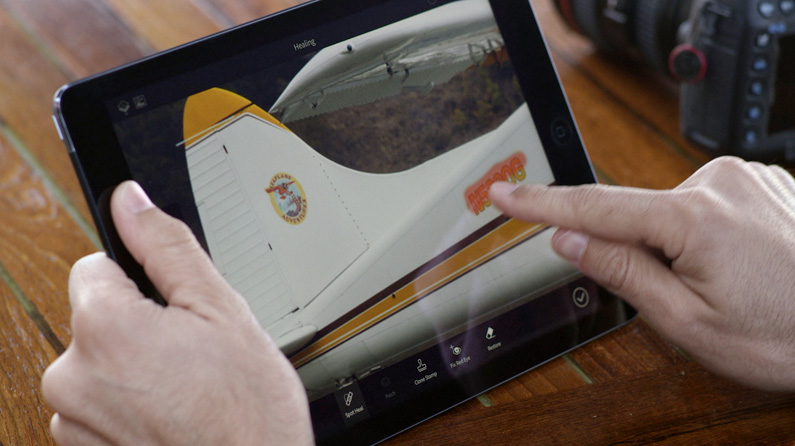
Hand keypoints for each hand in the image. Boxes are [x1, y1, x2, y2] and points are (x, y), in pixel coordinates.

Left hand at [42, 181, 312, 444]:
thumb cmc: (247, 409)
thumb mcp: (221, 309)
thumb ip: (166, 246)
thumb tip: (130, 202)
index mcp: (104, 327)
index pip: (95, 265)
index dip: (142, 280)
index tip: (172, 305)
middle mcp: (73, 374)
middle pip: (96, 316)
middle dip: (139, 324)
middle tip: (192, 350)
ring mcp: (74, 417)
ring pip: (99, 359)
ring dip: (133, 366)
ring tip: (186, 385)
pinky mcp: (82, 445)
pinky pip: (97, 401)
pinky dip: (128, 402)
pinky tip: (172, 409)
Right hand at [490, 157, 794, 391]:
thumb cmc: (785, 335)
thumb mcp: (689, 322)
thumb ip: (622, 272)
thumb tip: (570, 240)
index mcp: (694, 218)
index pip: (593, 208)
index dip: (540, 204)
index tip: (502, 193)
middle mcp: (719, 182)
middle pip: (638, 215)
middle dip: (642, 254)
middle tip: (686, 298)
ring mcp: (745, 177)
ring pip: (672, 212)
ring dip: (677, 246)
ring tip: (725, 286)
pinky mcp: (761, 181)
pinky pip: (704, 205)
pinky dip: (703, 234)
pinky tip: (739, 264)